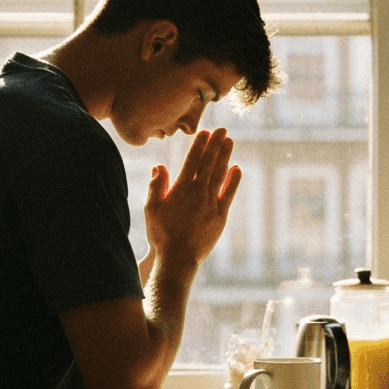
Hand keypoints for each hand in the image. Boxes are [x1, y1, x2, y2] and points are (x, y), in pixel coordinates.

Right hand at [144, 128, 240, 270]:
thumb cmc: (161, 234)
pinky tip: (237, 168)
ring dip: (225, 156)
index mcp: (181, 188)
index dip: (199, 145)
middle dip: (215, 144)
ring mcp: (211, 203)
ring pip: (220, 174)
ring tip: (229, 142)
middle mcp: (198, 192)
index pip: (192, 160)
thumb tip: (160, 166)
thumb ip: (157, 186)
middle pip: (208, 163)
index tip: (205, 132)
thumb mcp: (151, 209)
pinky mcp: (220, 215)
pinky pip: (229, 193)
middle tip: (222, 129)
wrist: (178, 258)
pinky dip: (233, 180)